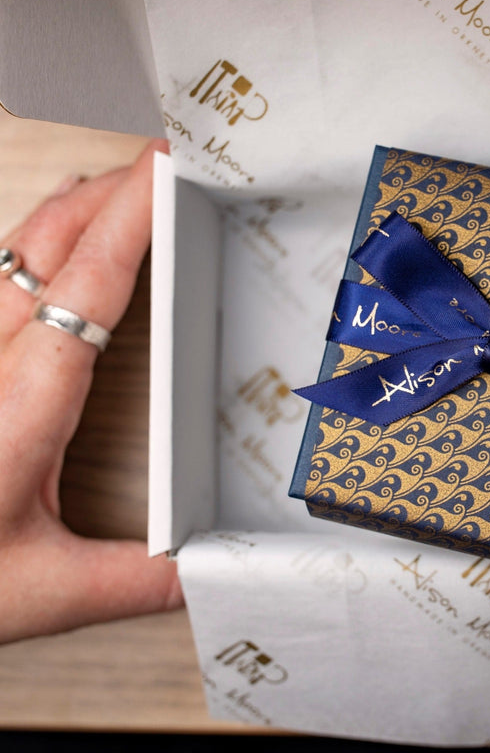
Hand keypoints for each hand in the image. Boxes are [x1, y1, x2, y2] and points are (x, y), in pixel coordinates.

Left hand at [0, 140, 181, 642]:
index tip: (167, 168)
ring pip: (16, 248)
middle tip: (169, 159)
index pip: (89, 285)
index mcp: (18, 406)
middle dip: (115, 188)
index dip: (133, 217)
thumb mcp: (36, 593)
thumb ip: (133, 580)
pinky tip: (59, 240)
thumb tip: (208, 571)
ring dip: (78, 206)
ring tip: (127, 185)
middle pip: (51, 243)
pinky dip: (41, 238)